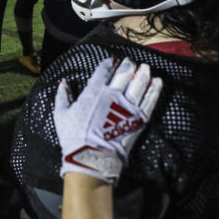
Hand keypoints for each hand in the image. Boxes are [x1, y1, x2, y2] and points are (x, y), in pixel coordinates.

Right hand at [55, 57, 162, 184]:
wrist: (92, 158)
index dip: (109, 63)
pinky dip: (155, 89)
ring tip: (145, 67)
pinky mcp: (139, 118)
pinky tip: (157, 81)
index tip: (112, 60)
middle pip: (123, 74)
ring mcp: (127, 106)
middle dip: (128, 65)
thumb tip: (63, 82)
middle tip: (130, 62)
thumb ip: (62, 96)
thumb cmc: (73, 138)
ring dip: (142, 73)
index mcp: (93, 92)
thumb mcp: (61, 115)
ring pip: (139, 83)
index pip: (103, 71)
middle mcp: (112, 95)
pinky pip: (150, 100)